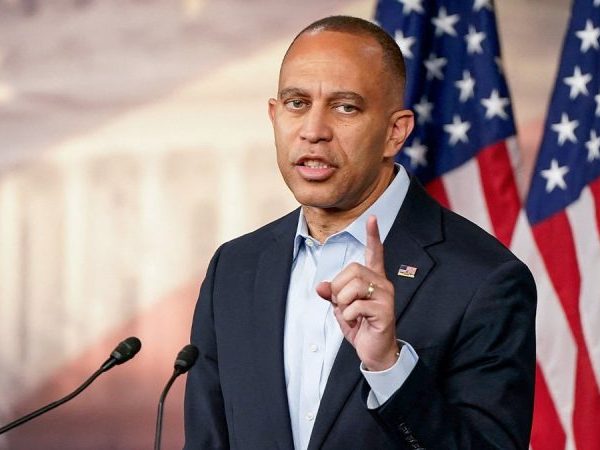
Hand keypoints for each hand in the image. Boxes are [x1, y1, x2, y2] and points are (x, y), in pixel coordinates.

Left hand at [316, 216, 397, 370]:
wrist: (374, 351)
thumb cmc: (360, 326)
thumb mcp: (340, 308)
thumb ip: (332, 294)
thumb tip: (321, 287)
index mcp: (373, 279)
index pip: (375, 253)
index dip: (373, 236)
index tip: (372, 218)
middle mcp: (382, 284)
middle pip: (353, 269)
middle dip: (339, 287)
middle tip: (341, 304)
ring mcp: (385, 296)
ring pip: (354, 286)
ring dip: (343, 302)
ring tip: (350, 314)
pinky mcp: (385, 311)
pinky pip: (356, 306)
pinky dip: (347, 316)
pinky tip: (355, 323)